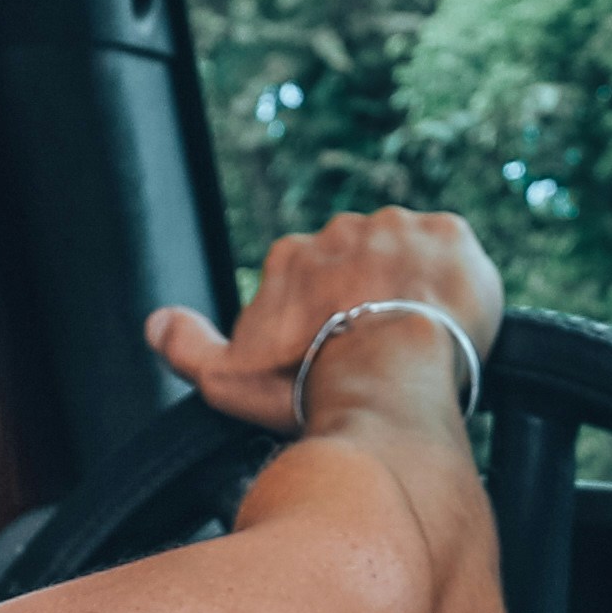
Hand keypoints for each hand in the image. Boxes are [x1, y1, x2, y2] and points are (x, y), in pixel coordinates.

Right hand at [143, 209, 504, 437]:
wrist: (384, 381)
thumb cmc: (307, 385)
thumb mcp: (227, 381)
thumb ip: (185, 348)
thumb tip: (156, 322)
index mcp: (293, 257)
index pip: (313, 282)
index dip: (329, 320)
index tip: (341, 353)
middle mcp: (343, 230)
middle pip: (363, 265)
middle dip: (372, 300)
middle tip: (384, 350)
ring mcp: (400, 227)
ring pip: (409, 255)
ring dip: (415, 287)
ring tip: (422, 339)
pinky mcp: (450, 234)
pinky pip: (454, 249)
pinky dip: (455, 278)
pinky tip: (453, 317)